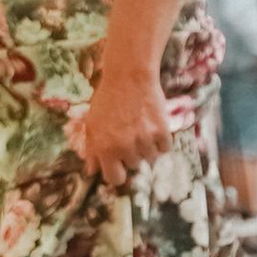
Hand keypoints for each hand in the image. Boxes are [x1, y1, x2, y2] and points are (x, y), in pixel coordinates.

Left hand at [73, 61, 175, 189]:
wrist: (130, 77)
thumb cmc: (108, 99)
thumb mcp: (92, 124)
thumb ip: (92, 149)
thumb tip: (91, 170)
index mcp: (104, 149)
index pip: (114, 179)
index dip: (117, 173)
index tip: (120, 165)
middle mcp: (124, 148)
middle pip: (134, 166)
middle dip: (132, 154)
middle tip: (130, 136)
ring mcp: (144, 141)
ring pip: (150, 158)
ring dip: (148, 148)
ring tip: (142, 129)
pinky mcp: (162, 132)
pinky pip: (165, 148)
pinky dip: (162, 141)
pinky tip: (154, 127)